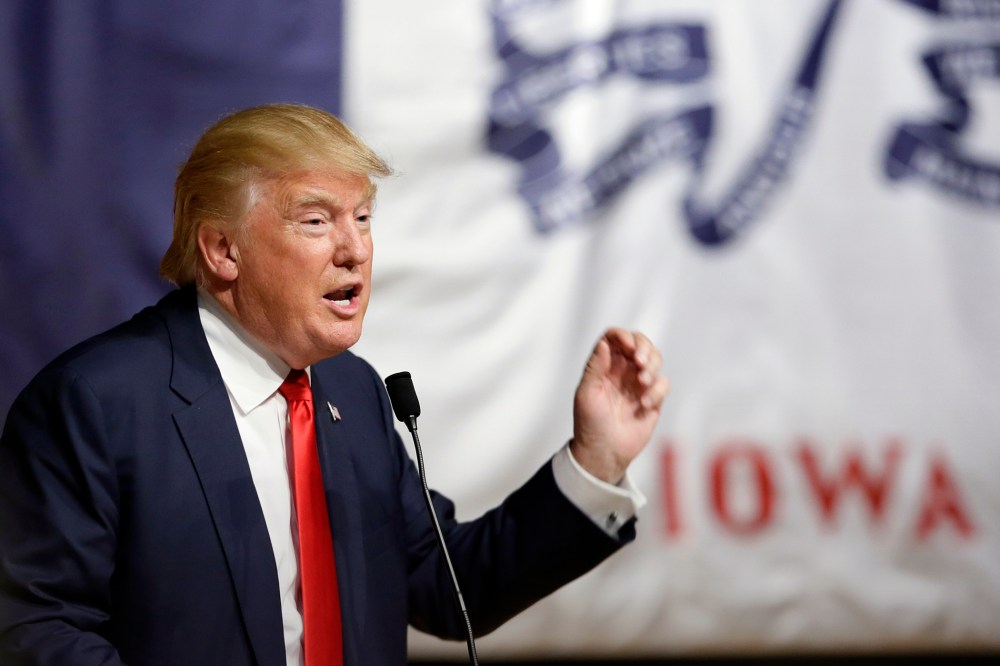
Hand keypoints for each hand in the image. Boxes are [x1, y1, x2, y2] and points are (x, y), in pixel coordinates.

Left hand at [571, 329, 669, 484]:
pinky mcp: (653, 398)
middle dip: (644, 348)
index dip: (623, 336)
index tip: (628, 347)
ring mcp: (639, 383)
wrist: (604, 452)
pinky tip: (644, 405)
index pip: (615, 338)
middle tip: (640, 363)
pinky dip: (657, 391)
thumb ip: (595, 367)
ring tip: (643, 383)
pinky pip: (663, 383)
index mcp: (604, 365)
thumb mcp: (587, 394)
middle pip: (640, 342)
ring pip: (656, 359)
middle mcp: (623, 370)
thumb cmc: (590, 424)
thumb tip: (604, 343)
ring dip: (653, 366)